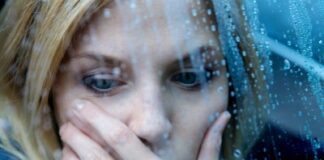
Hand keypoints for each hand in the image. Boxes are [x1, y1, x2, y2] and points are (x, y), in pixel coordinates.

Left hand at [59, 100, 230, 159]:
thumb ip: (211, 146)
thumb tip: (224, 116)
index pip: (122, 138)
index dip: (99, 119)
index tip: (83, 104)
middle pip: (95, 153)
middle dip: (78, 132)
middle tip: (71, 114)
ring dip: (71, 149)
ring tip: (68, 134)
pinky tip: (70, 157)